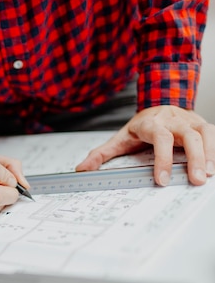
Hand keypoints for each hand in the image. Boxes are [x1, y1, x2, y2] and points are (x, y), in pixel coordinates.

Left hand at [76, 106, 214, 185]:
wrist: (159, 101)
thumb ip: (101, 155)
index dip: (163, 158)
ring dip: (209, 154)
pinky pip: (213, 135)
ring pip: (205, 133)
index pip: (161, 138)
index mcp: (152, 123)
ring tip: (208, 175)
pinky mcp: (201, 124)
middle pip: (189, 135)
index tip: (162, 180)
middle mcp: (173, 119)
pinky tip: (214, 165)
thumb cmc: (142, 125)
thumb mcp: (119, 138)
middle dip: (194, 159)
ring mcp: (190, 120)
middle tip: (196, 180)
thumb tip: (82, 169)